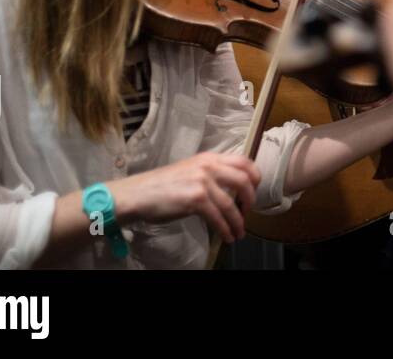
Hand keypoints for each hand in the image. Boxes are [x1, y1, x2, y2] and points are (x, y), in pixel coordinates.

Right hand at [110, 153, 259, 243]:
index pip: (243, 160)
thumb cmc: (161, 186)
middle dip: (251, 199)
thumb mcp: (190, 170)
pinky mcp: (195, 199)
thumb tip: (230, 189)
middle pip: (244, 179)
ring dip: (238, 221)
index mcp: (209, 158)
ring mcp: (202, 181)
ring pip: (231, 203)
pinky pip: (218, 217)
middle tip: (248, 212)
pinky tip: (227, 236)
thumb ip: (210, 174)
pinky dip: (225, 228)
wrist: (137, 194)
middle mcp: (208, 166)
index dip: (255, 176)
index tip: (254, 191)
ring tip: (239, 232)